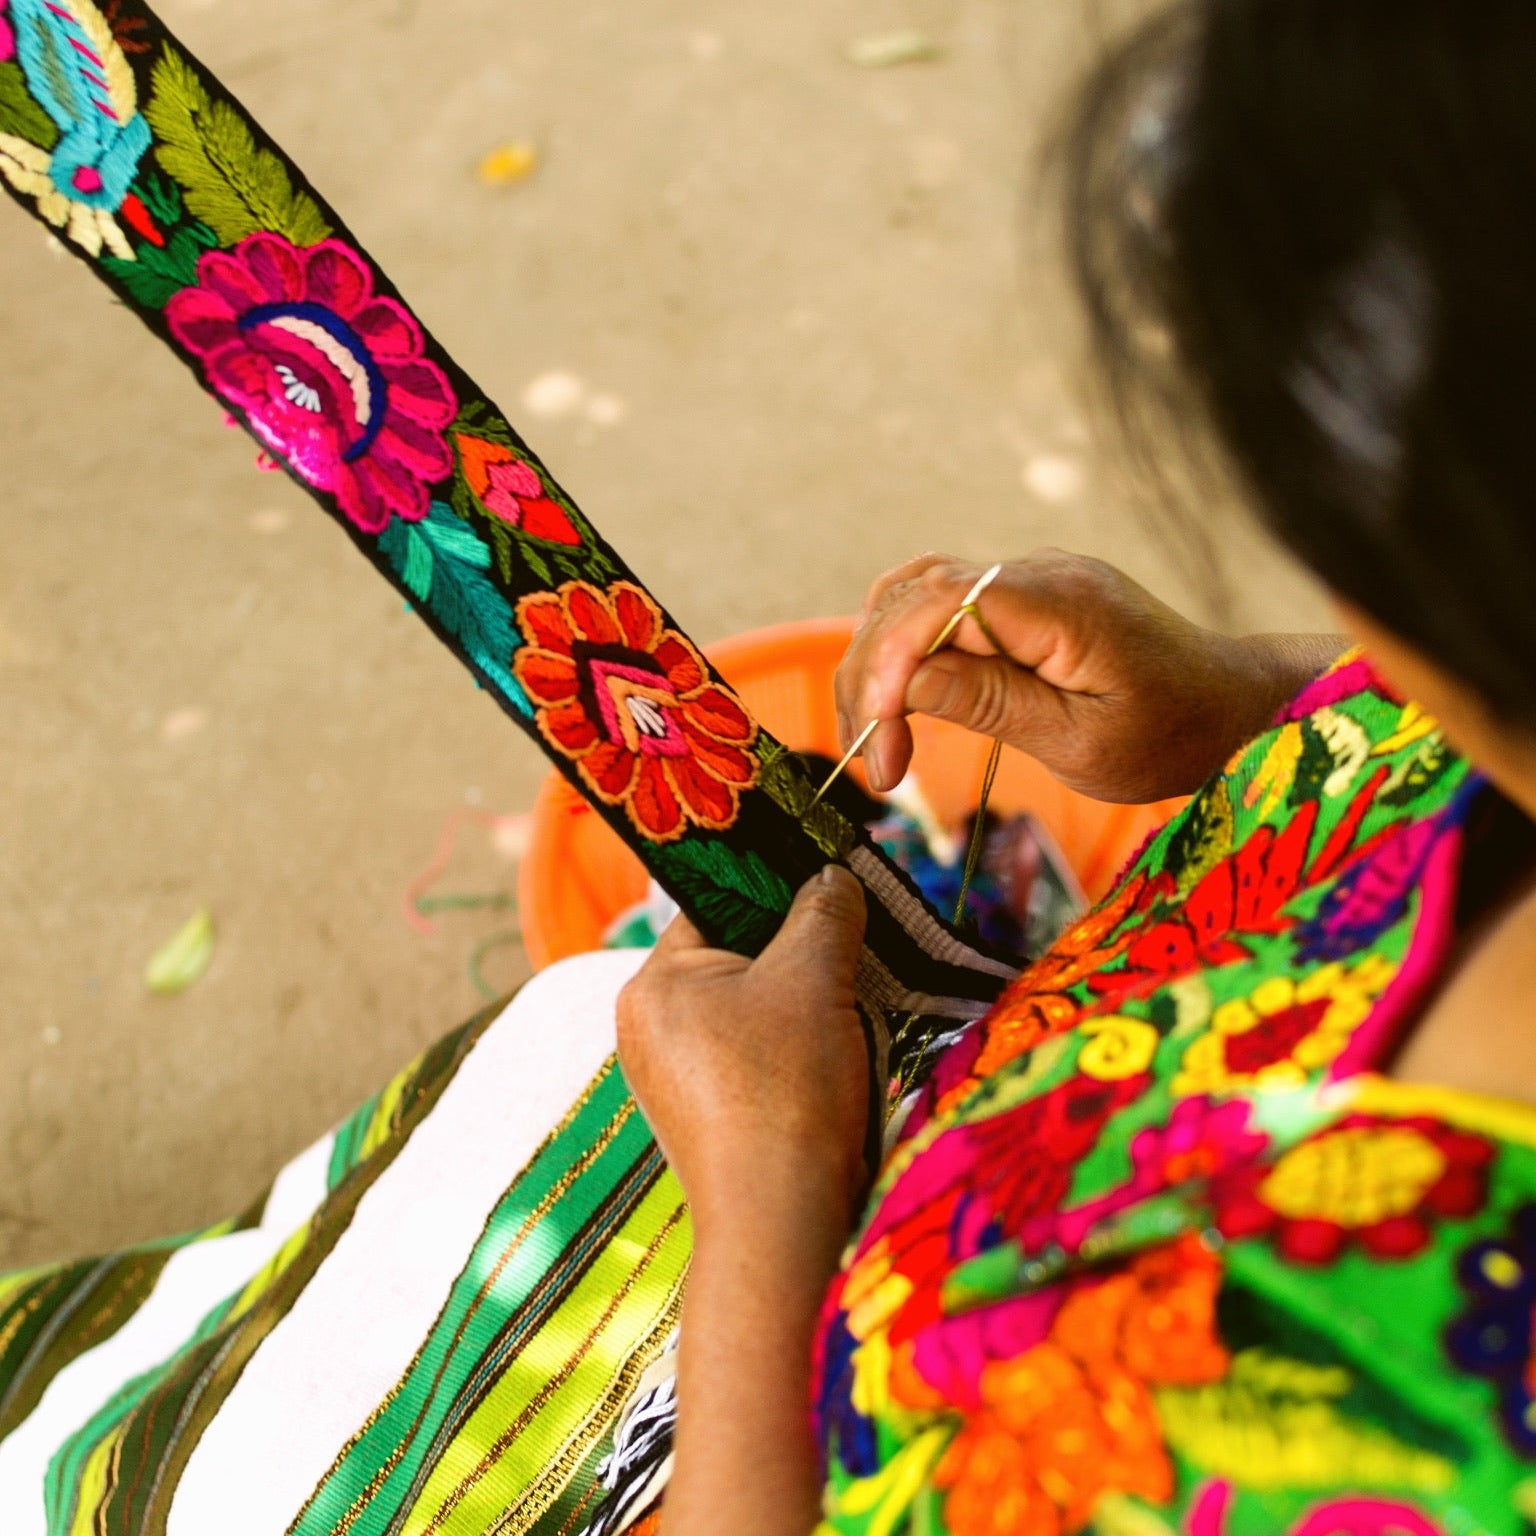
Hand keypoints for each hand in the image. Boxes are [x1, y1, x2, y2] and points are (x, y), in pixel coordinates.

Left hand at [616, 866, 868, 1237]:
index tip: (833, 887)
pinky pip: (753, 1058)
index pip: (716, 905)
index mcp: (652, 983)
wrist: (780, 1221)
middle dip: (799, 953)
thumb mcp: (814, 977)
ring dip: (804, 1004)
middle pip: (736, 958)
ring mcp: (672, 1080)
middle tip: (854, 948)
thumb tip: (833, 876)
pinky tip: (834, 1062)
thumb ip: (824, 910)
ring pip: (750, 1011)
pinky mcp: (704, 1120)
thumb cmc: (785, 1088)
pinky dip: (795, 1051)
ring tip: (851, 1011)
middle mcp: (647, 1028)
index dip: (778, 889)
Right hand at [837, 549, 1342, 803]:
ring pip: (914, 597)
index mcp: (1060, 604)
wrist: (1230, 706)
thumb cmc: (1170, 735)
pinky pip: (940, 608)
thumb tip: (907, 683)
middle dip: (874, 677)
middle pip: (912, 596)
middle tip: (875, 763)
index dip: (890, 662)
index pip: (940, 602)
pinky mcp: (1021, 598)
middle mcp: (1036, 574)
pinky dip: (906, 654)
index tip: (880, 735)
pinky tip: (902, 706)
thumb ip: (993, 704)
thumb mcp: (1083, 742)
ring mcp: (1027, 579)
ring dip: (880, 665)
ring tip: (877, 739)